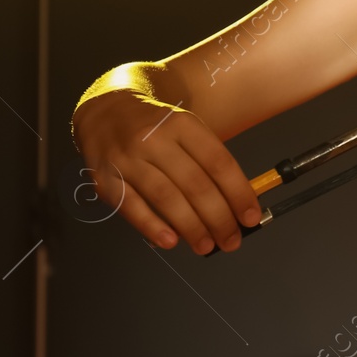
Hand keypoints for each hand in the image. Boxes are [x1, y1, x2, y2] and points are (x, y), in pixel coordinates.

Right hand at [72, 90, 261, 254]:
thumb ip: (207, 162)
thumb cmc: (156, 127)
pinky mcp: (104, 178)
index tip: (251, 217)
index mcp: (182, 124)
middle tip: (231, 240)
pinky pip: (131, 206)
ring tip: (206, 246)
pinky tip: (171, 241)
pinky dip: (152, 226)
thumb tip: (234, 204)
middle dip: (218, 218)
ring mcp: (127, 159)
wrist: (105, 110)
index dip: (238, 193)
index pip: (218, 162)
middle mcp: (155, 139)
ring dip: (191, 227)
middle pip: (195, 184)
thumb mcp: (185, 129)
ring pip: (166, 197)